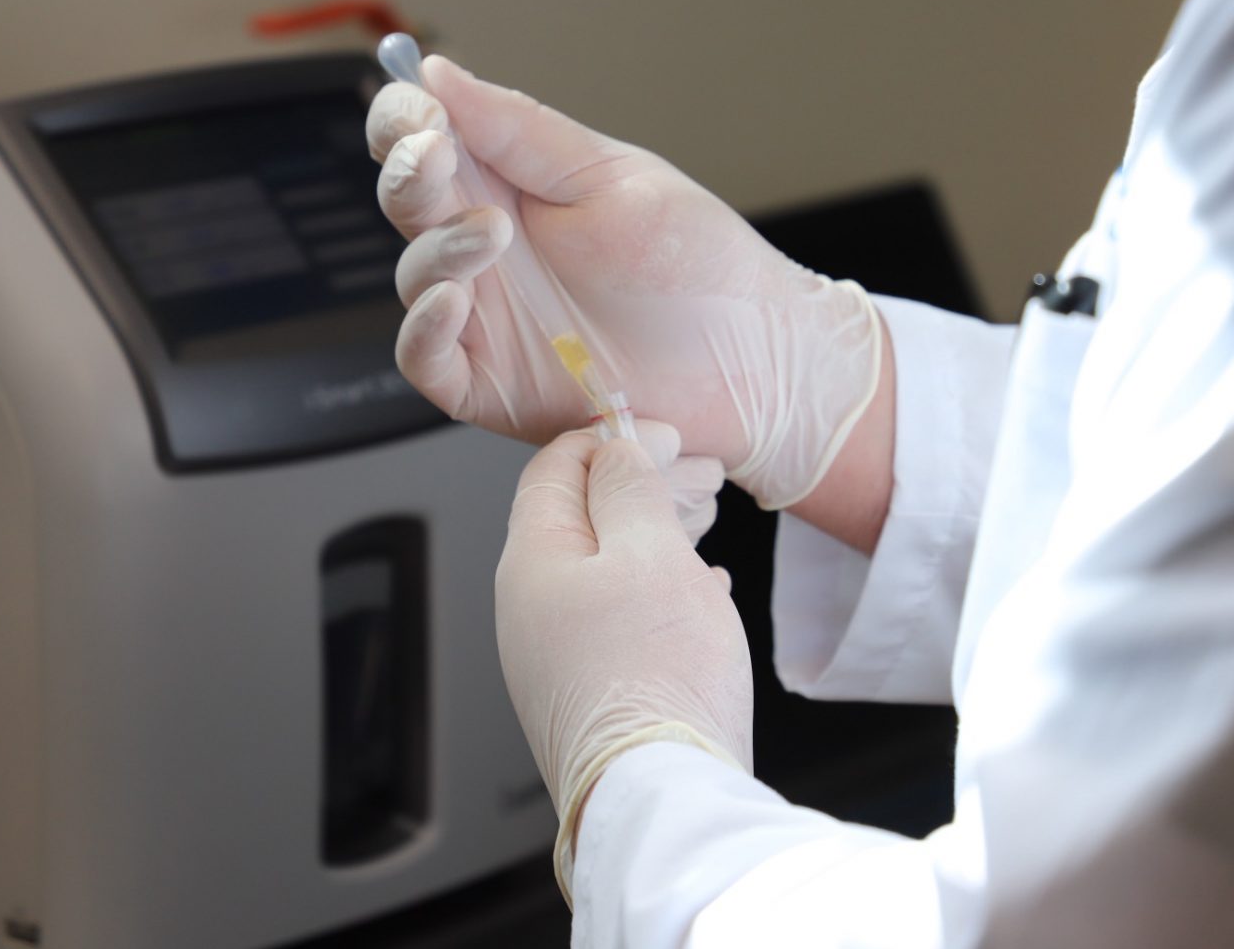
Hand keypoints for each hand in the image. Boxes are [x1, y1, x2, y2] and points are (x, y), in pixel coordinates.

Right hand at [368, 55, 880, 509]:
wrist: (753, 358)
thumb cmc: (697, 266)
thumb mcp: (611, 177)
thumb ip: (519, 130)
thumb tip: (439, 73)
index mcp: (511, 185)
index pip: (425, 140)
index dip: (404, 121)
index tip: (419, 110)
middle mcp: (488, 249)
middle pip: (407, 201)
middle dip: (409, 172)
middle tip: (435, 156)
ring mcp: (486, 317)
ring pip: (415, 276)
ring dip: (437, 247)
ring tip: (490, 233)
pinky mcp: (489, 384)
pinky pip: (426, 359)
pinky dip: (424, 329)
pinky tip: (454, 301)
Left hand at [496, 423, 752, 899]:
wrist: (661, 798)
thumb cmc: (657, 678)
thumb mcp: (650, 552)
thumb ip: (628, 488)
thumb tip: (616, 448)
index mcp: (531, 561)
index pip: (554, 466)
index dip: (612, 436)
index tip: (666, 434)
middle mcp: (527, 608)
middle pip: (581, 516)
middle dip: (642, 485)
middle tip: (701, 475)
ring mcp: (552, 655)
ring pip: (603, 566)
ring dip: (657, 534)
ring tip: (705, 522)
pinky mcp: (586, 693)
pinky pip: (616, 616)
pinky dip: (657, 588)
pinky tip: (698, 591)